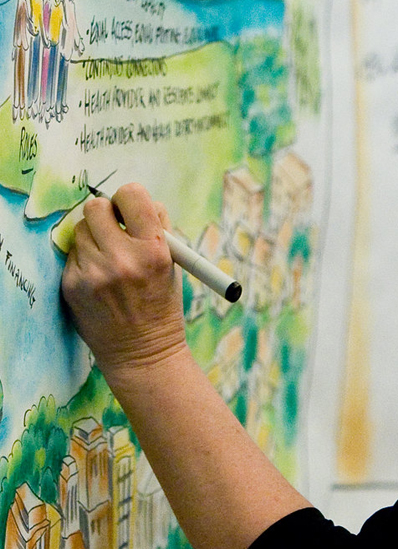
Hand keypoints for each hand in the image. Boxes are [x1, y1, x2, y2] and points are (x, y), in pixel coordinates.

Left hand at [61, 183, 187, 382]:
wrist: (142, 353)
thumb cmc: (161, 304)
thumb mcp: (173, 264)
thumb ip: (157, 227)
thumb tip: (135, 199)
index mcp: (153, 250)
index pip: (131, 195)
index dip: (130, 199)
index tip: (129, 210)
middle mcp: (122, 259)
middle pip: (96, 207)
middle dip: (106, 215)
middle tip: (114, 230)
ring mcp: (93, 273)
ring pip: (80, 230)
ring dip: (93, 238)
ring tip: (108, 260)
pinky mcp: (72, 285)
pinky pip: (73, 254)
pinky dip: (85, 260)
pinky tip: (99, 279)